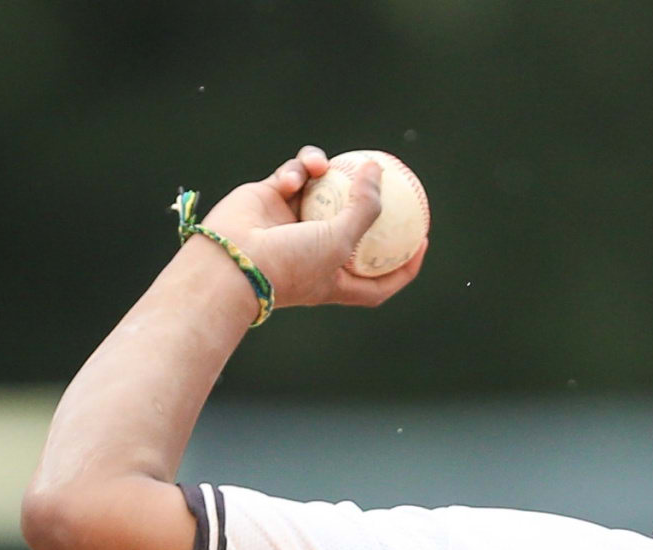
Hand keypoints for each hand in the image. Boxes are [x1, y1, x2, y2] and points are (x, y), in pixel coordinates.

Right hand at [191, 147, 425, 311]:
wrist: (230, 261)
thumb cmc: (289, 263)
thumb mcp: (341, 241)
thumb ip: (366, 206)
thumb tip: (377, 170)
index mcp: (333, 279)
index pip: (377, 281)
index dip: (403, 265)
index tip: (422, 241)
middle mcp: (313, 252)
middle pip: (351, 227)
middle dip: (367, 205)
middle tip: (388, 180)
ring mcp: (290, 224)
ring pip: (321, 189)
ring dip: (324, 172)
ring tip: (322, 165)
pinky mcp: (269, 200)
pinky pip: (292, 176)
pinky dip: (296, 173)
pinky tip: (294, 177)